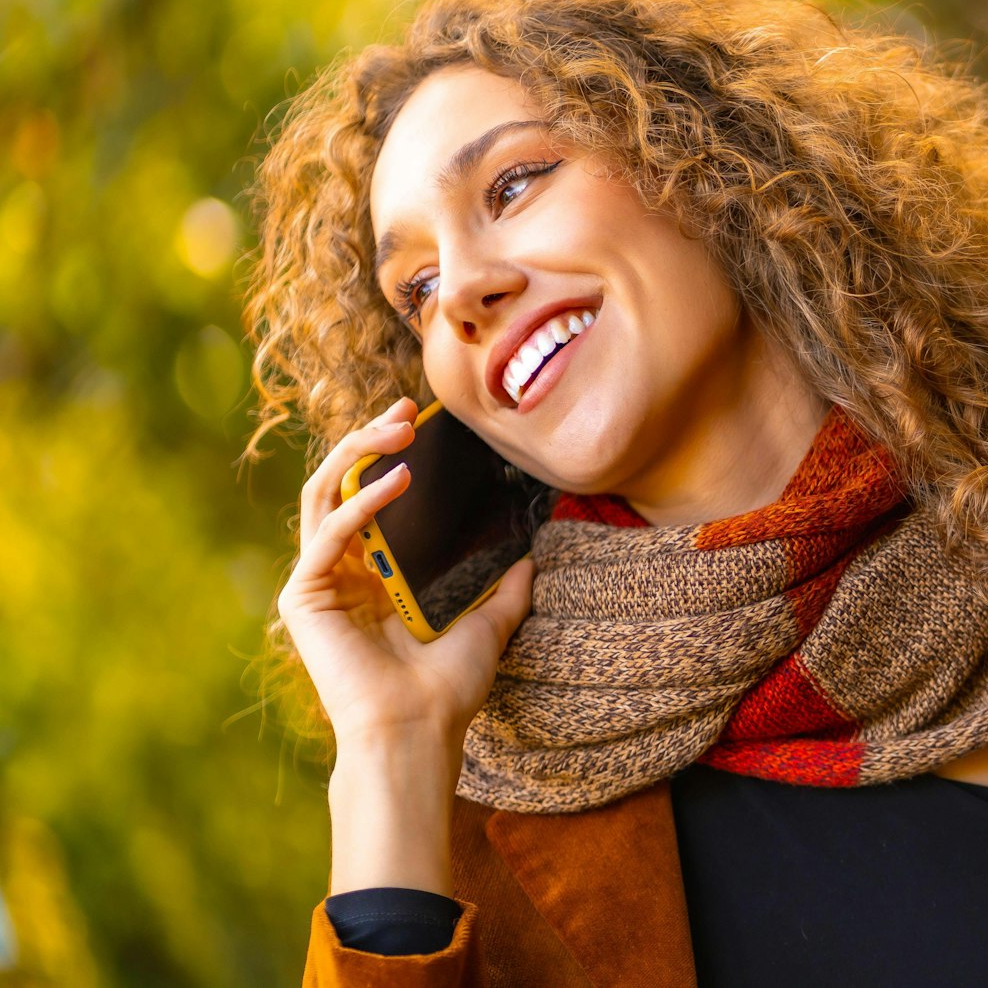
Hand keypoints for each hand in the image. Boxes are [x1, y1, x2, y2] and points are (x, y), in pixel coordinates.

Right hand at [277, 395, 535, 751]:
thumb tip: (535, 552)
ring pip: (322, 495)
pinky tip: (396, 482)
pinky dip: (361, 502)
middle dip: (368, 438)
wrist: (420, 729)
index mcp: (374, 575)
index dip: (388, 453)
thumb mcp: (491, 623)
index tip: (419, 419)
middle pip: (340, 484)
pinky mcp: (303, 596)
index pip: (371, 495)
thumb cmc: (448, 688)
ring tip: (399, 427)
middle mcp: (340, 571)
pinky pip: (328, 533)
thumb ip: (508, 586)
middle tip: (405, 408)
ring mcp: (317, 581)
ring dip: (357, 453)